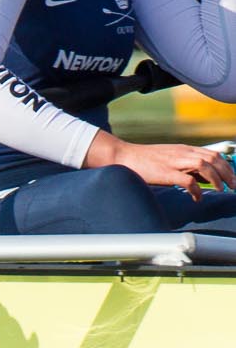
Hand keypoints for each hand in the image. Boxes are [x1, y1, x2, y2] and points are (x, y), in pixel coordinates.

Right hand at [86, 131, 235, 197]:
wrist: (122, 156)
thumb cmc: (144, 161)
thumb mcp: (169, 158)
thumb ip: (186, 165)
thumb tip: (205, 178)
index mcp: (184, 149)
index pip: (214, 154)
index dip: (227, 167)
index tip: (232, 179)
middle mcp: (182, 152)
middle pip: (214, 159)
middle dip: (228, 173)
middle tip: (233, 186)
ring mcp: (174, 161)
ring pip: (205, 166)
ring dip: (217, 179)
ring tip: (220, 190)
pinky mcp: (165, 172)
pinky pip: (188, 180)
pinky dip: (197, 190)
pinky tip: (196, 198)